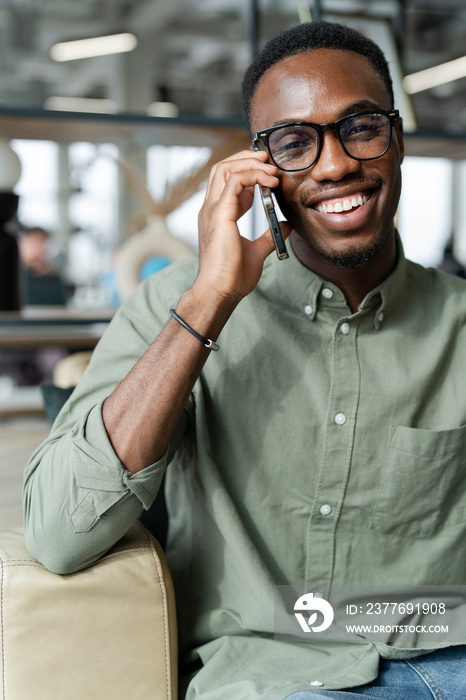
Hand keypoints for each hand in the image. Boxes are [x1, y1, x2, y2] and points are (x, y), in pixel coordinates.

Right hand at [195, 149, 290, 307]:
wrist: (221, 291)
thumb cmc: (232, 277)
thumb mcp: (257, 251)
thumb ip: (269, 235)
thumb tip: (285, 226)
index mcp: (218, 215)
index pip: (227, 181)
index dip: (248, 171)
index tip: (269, 173)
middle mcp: (211, 208)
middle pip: (222, 167)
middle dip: (246, 158)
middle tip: (268, 159)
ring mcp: (212, 209)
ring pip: (225, 168)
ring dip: (250, 162)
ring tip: (271, 167)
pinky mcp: (219, 214)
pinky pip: (234, 181)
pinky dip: (253, 175)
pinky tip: (270, 181)